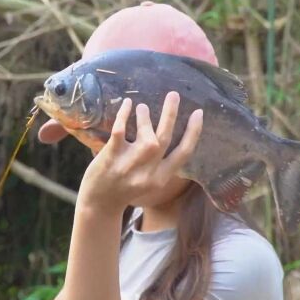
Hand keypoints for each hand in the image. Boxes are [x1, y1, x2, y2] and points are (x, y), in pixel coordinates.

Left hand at [77, 91, 203, 214]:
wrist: (100, 204)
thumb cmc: (126, 190)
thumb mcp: (151, 183)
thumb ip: (161, 165)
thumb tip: (167, 134)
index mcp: (162, 178)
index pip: (184, 152)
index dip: (194, 131)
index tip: (199, 113)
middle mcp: (150, 171)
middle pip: (166, 137)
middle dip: (172, 113)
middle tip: (174, 94)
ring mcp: (131, 163)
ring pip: (146, 133)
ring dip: (146, 116)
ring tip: (144, 107)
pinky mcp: (112, 156)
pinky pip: (121, 130)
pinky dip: (125, 114)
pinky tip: (127, 103)